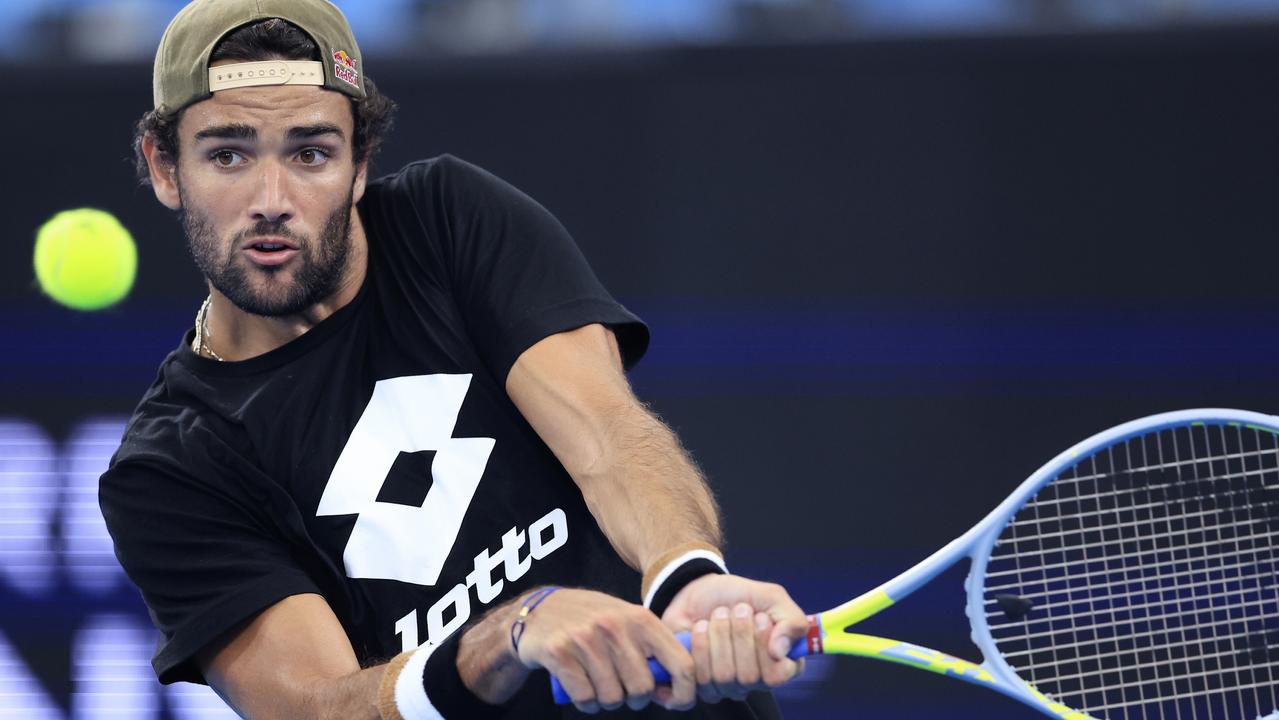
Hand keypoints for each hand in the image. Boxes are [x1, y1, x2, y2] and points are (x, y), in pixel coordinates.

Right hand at [514, 588, 695, 712]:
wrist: (538, 610)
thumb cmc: (590, 620)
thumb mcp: (626, 620)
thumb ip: (651, 648)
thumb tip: (675, 687)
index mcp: (641, 618)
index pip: (681, 663)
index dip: (683, 692)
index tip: (672, 701)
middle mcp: (616, 626)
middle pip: (642, 689)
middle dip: (633, 698)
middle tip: (621, 690)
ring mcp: (586, 639)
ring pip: (612, 697)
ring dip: (606, 701)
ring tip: (598, 685)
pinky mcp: (560, 653)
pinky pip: (585, 698)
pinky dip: (585, 703)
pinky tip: (581, 689)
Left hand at [660, 575, 806, 702]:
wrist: (699, 589)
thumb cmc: (739, 596)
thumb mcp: (773, 598)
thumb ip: (792, 621)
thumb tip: (780, 652)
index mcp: (782, 664)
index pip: (778, 675)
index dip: (765, 644)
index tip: (760, 616)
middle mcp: (756, 681)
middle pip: (749, 676)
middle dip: (740, 634)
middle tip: (737, 609)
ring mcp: (728, 687)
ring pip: (724, 675)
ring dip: (720, 634)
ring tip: (719, 614)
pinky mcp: (701, 684)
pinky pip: (700, 676)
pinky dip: (700, 643)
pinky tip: (702, 627)